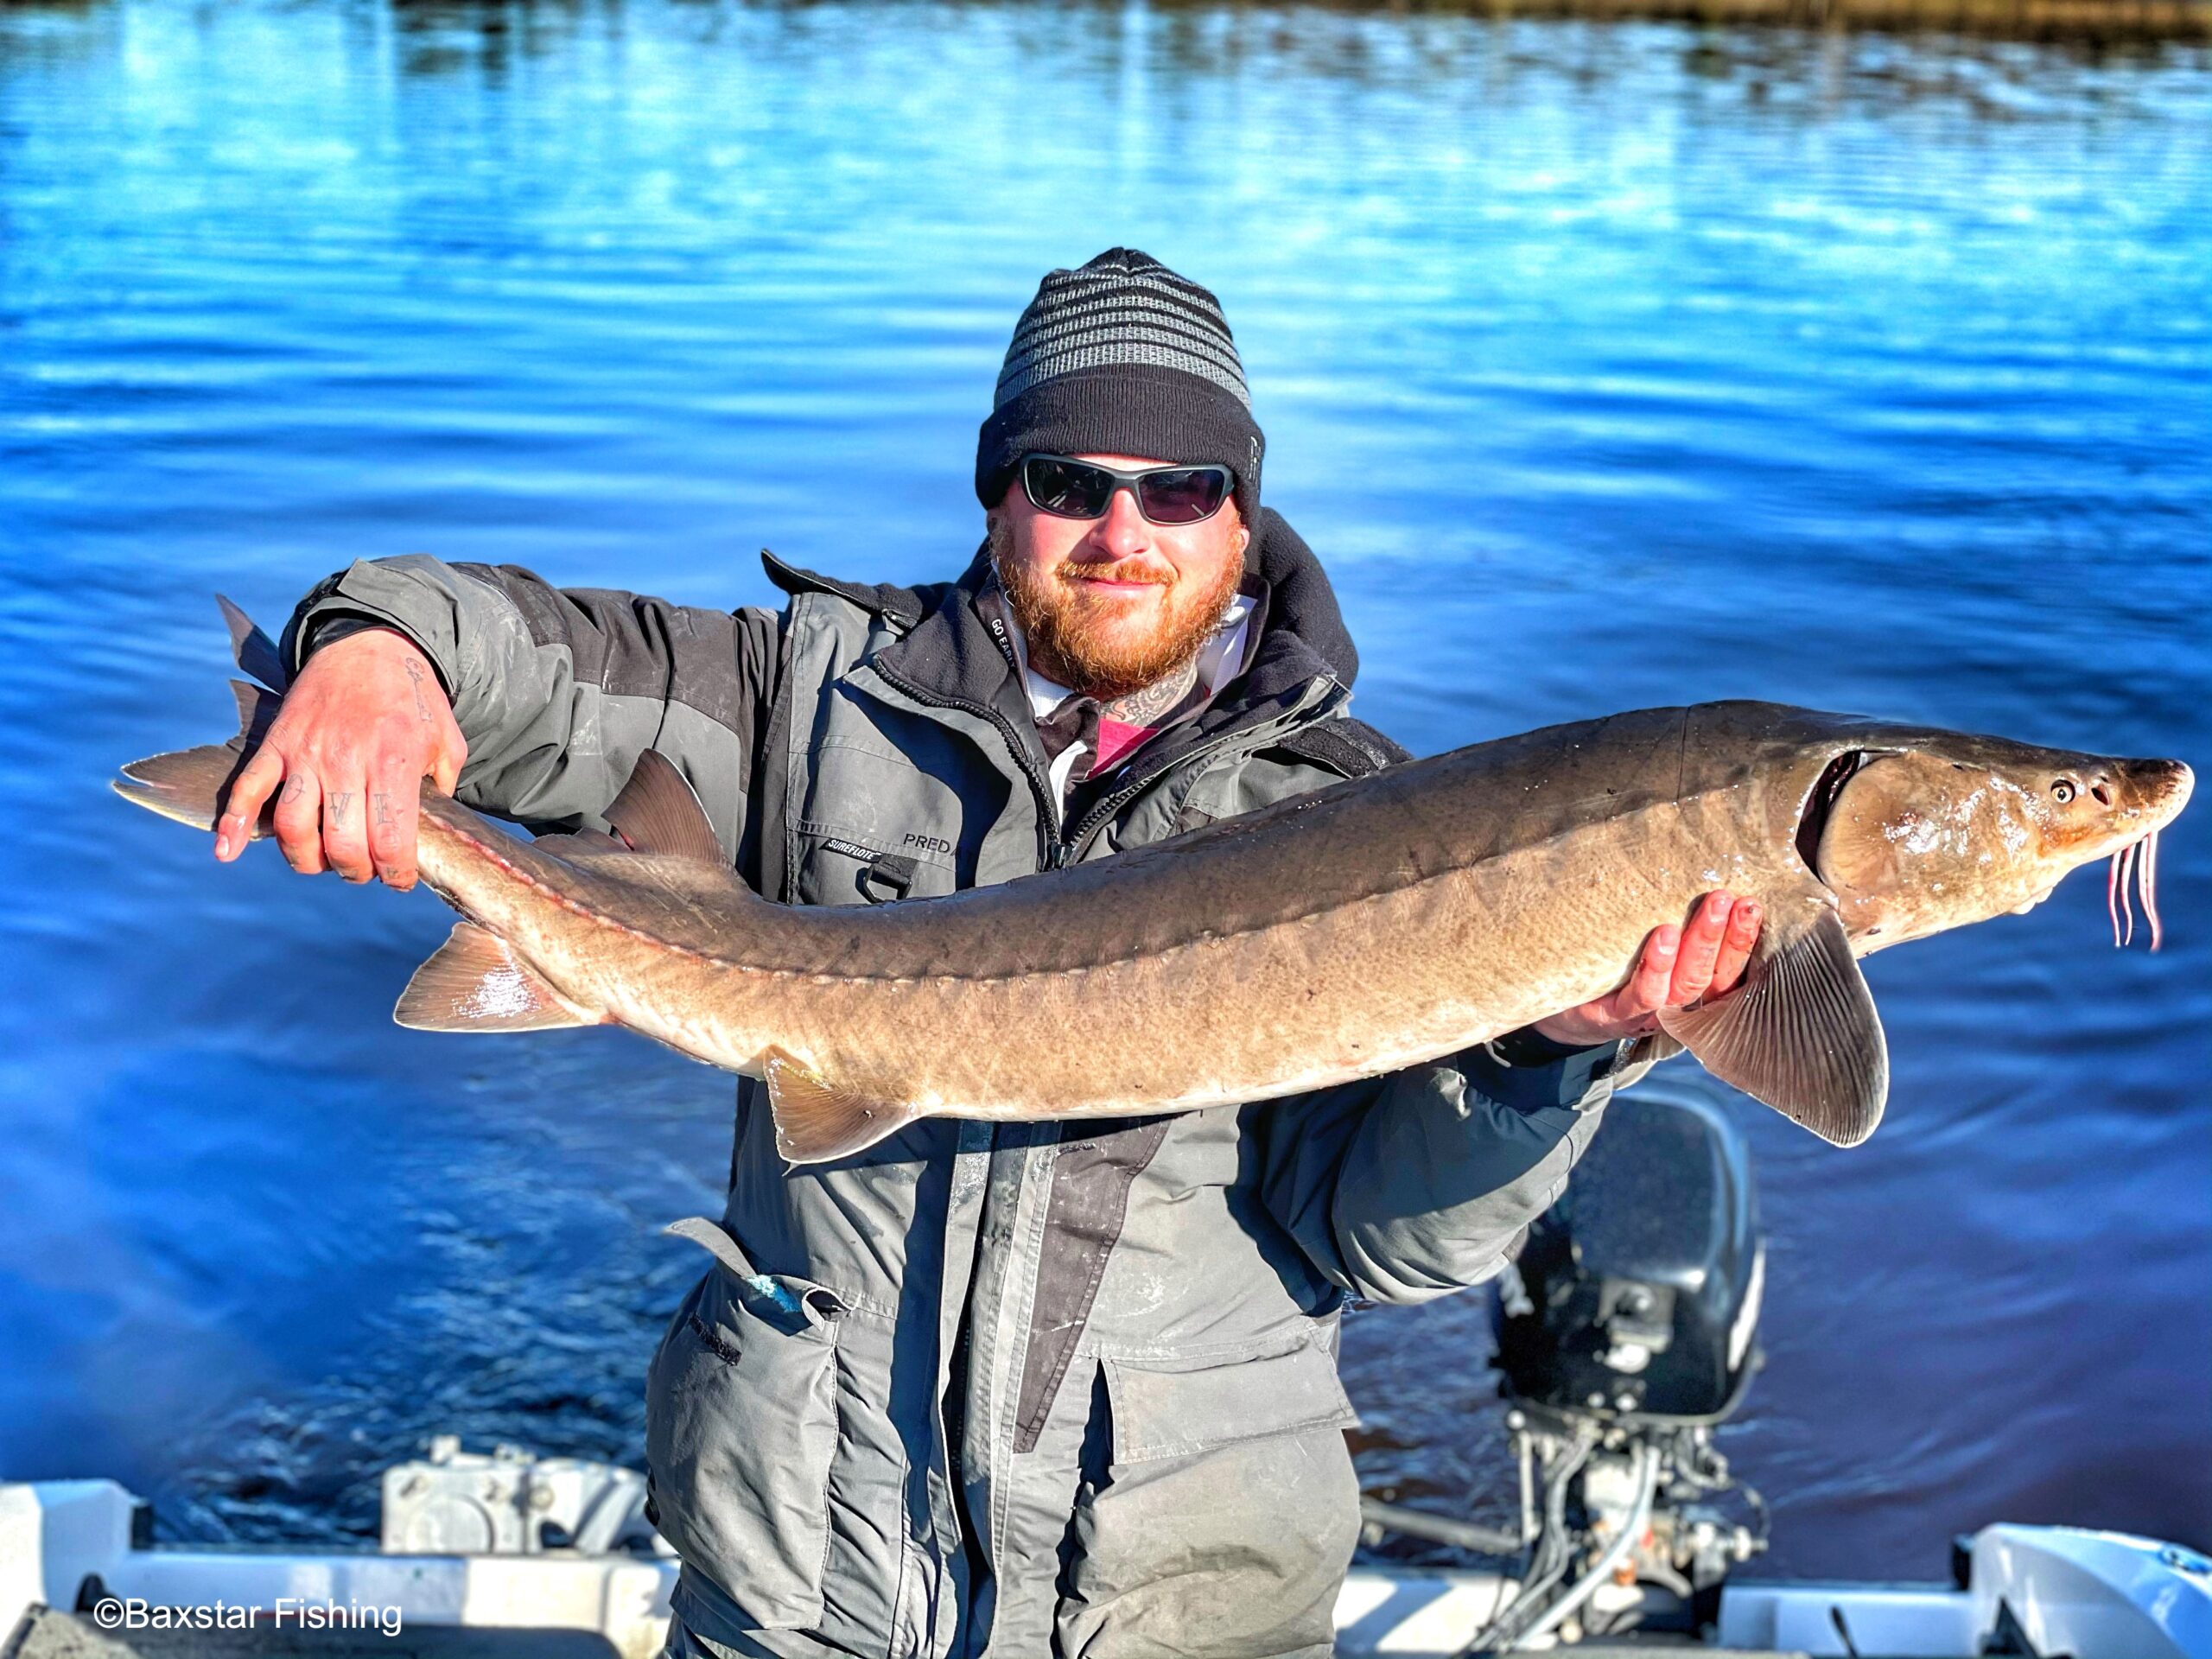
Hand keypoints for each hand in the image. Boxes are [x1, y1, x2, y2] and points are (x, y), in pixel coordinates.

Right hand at [213, 628, 465, 888]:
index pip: (389, 838)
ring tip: (323, 861)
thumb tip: (431, 831)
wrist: (370, 644)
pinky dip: (232, 823)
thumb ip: (442, 787)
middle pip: (340, 843)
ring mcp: (305, 753)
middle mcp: (346, 759)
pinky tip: (226, 852)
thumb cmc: (413, 697)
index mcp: (392, 760)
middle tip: (363, 869)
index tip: (399, 879)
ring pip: (293, 826)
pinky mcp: (277, 744)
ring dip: (307, 859)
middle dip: (354, 871)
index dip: (395, 872)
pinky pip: (247, 788)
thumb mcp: (447, 740)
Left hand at [1532, 891, 1761, 1046]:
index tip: (1752, 902)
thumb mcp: (1643, 940)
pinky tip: (1662, 938)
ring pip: (1684, 984)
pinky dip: (1656, 968)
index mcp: (1691, 986)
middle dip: (1727, 935)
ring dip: (1699, 945)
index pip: (1729, 967)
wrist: (1559, 1007)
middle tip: (1731, 898)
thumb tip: (1695, 862)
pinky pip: (1641, 995)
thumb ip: (1670, 915)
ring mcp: (1647, 1013)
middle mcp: (1676, 1004)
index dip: (1744, 938)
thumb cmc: (1610, 966)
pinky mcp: (1613, 1016)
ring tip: (1709, 907)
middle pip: (1712, 974)